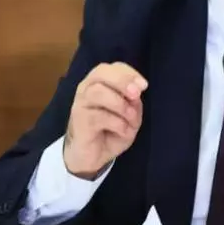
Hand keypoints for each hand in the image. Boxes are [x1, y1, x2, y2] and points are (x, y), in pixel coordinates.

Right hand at [63, 62, 147, 178]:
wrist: (93, 157)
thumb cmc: (111, 131)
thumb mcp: (129, 116)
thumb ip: (133, 102)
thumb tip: (136, 92)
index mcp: (101, 82)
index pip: (113, 67)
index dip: (129, 73)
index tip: (144, 86)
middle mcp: (87, 88)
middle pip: (102, 72)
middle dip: (122, 81)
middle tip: (136, 95)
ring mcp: (81, 103)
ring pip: (98, 92)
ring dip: (120, 105)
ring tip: (131, 119)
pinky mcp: (79, 121)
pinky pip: (99, 116)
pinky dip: (117, 123)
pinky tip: (123, 132)